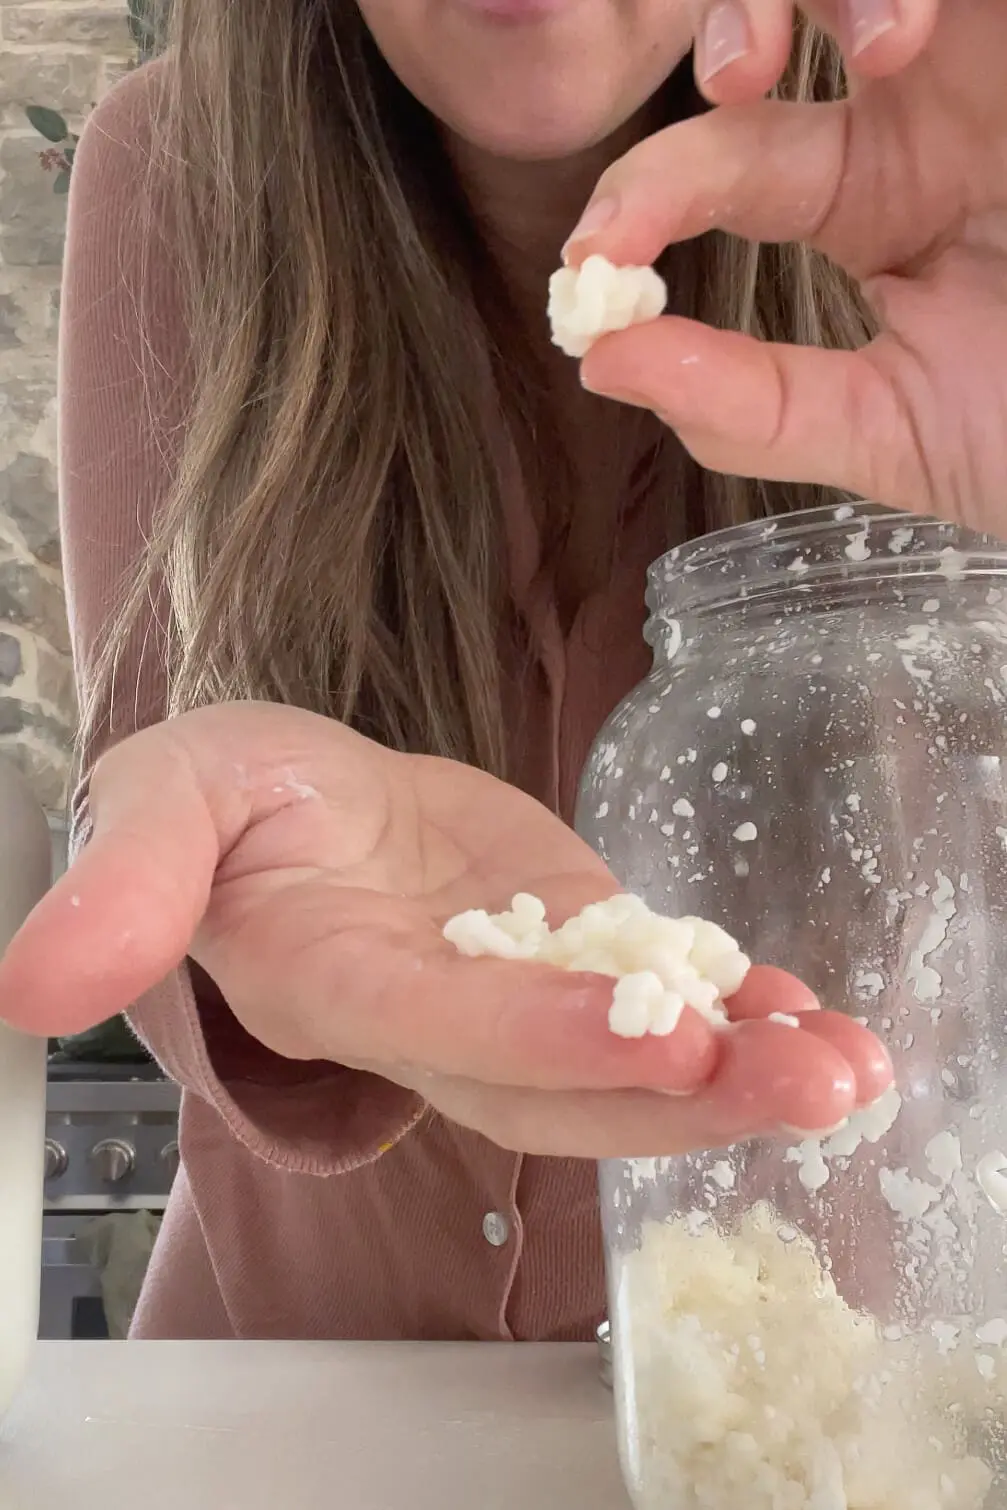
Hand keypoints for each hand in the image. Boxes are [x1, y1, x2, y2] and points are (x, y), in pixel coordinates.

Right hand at [0, 703, 889, 1156]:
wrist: (303, 806)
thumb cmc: (226, 802)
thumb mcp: (165, 803)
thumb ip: (125, 884)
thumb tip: (33, 984)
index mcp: (346, 986)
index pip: (449, 1032)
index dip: (550, 1040)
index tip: (665, 1039)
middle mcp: (444, 1020)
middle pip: (567, 1083)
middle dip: (693, 1092)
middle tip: (820, 1083)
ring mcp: (522, 995)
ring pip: (630, 1061)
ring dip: (747, 1069)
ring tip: (850, 1064)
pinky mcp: (577, 949)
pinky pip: (661, 996)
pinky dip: (745, 1010)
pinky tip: (816, 1010)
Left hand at [567, 0, 1006, 533]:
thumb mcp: (896, 432)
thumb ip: (752, 404)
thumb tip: (601, 365)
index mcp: (867, 199)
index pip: (724, 161)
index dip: (645, 197)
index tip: (598, 263)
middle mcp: (921, 106)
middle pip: (784, 5)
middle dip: (736, 17)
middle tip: (735, 81)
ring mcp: (993, 57)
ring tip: (886, 43)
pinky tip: (913, 25)